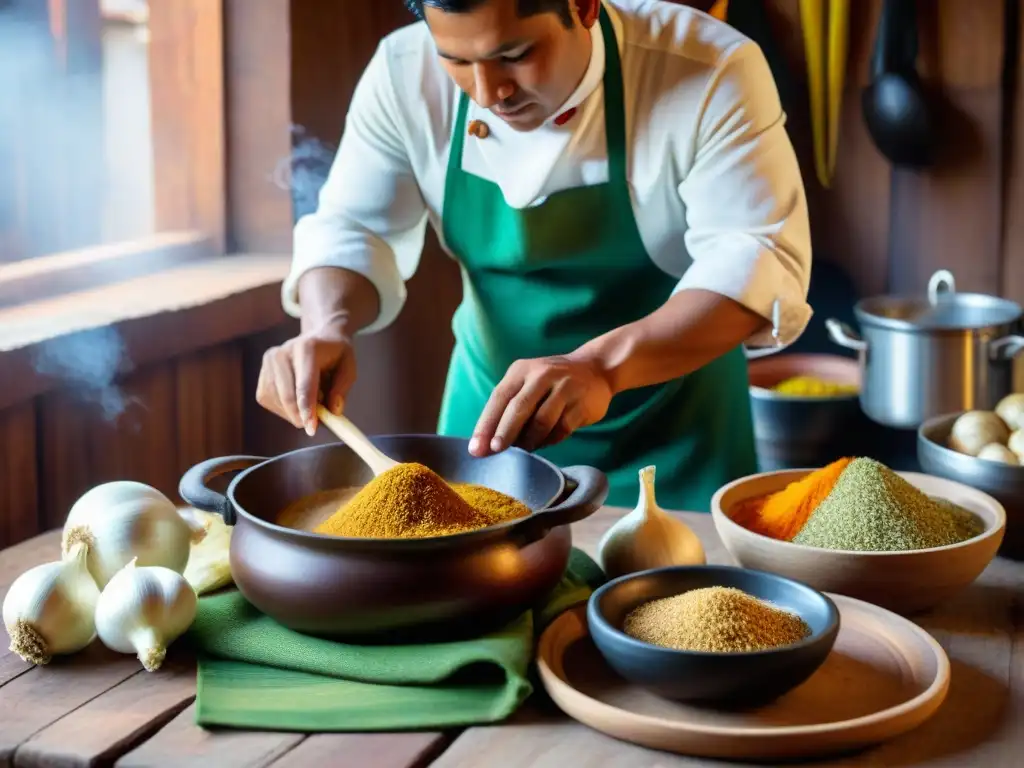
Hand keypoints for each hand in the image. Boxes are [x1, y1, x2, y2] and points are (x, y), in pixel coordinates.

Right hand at [255, 324, 356, 435]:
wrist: (320, 336)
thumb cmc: (335, 354)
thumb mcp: (348, 367)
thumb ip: (341, 389)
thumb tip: (332, 411)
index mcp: (307, 348)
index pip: (304, 385)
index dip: (307, 409)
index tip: (312, 429)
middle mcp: (283, 353)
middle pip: (287, 395)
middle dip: (300, 416)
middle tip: (313, 427)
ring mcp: (269, 362)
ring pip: (276, 400)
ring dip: (293, 413)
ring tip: (310, 404)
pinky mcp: (262, 372)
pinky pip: (268, 400)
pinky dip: (283, 408)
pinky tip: (296, 401)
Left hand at [470, 356, 613, 455]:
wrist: (595, 369)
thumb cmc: (551, 383)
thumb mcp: (528, 383)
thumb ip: (509, 406)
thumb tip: (487, 443)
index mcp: (522, 370)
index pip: (499, 397)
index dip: (486, 424)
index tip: (477, 448)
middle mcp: (542, 375)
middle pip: (519, 407)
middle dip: (504, 432)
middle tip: (495, 451)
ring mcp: (565, 387)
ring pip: (541, 421)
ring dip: (530, 440)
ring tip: (524, 449)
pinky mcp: (582, 403)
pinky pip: (562, 428)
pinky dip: (550, 440)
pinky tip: (545, 442)